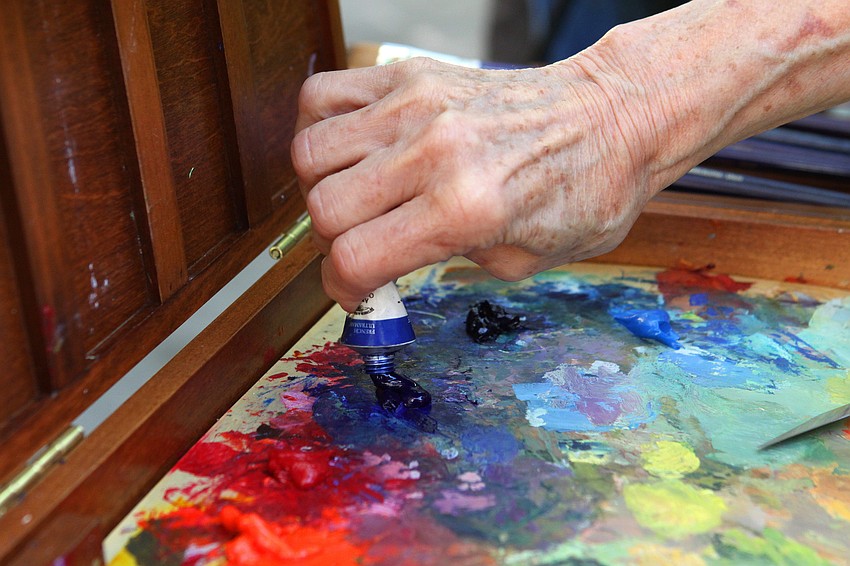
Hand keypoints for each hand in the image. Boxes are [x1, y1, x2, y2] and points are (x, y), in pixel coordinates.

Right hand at [292, 56, 662, 310]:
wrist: (611, 117)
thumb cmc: (582, 190)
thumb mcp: (523, 261)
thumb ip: (445, 264)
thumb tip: (388, 264)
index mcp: (467, 207)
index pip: (355, 258)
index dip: (343, 289)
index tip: (355, 290)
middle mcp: (434, 151)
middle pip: (324, 208)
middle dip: (333, 244)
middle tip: (361, 247)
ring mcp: (416, 105)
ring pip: (310, 152)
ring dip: (321, 189)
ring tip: (354, 199)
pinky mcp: (410, 74)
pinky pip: (322, 97)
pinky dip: (318, 130)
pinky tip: (348, 153)